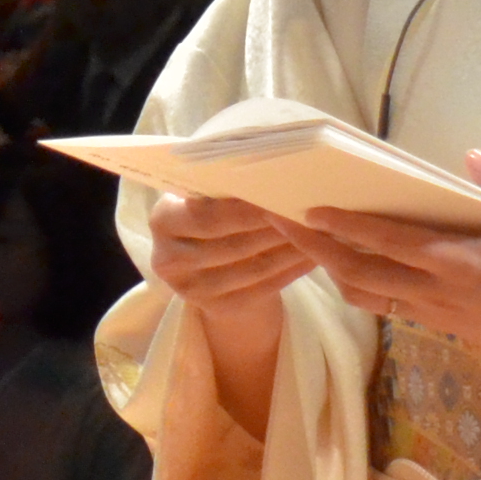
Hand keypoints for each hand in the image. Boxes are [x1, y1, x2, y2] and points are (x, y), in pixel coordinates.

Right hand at [148, 189, 319, 432]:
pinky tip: (312, 256)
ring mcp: (190, 290)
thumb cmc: (213, 208)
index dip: (246, 211)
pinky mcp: (214, 309)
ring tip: (318, 233)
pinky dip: (290, 271)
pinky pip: (261, 289)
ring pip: (251, 268)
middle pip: (232, 245)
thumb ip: (226, 182)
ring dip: (289, 250)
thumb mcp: (208, 192)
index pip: (207, 217)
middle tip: (311, 214)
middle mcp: (168, 259)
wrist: (208, 258)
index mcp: (162, 220)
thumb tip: (271, 170)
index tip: (283, 195)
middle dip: (275, 229)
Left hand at [275, 153, 480, 412]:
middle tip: (279, 222)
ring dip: (329, 269)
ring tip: (301, 241)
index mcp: (461, 263)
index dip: (345, 227)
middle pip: (359, 272)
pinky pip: (383, 304)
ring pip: (364, 295)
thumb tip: (471, 157)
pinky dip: (355, 283)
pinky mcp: (437, 324)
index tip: (309, 209)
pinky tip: (343, 262)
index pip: (389, 243)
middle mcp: (437, 291)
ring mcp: (434, 313)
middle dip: (315, 249)